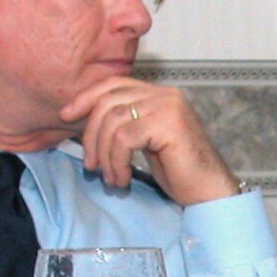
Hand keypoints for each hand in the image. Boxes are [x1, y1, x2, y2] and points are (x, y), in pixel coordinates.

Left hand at [60, 78, 239, 205]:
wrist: (209, 192)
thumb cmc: (179, 171)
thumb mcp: (145, 141)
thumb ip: (125, 123)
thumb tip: (85, 119)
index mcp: (159, 94)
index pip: (114, 84)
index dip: (86, 97)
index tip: (67, 116)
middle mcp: (165, 95)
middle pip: (108, 101)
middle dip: (91, 134)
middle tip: (90, 164)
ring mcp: (168, 107)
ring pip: (113, 121)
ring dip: (105, 154)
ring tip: (110, 177)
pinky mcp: (168, 124)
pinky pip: (124, 139)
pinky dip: (117, 162)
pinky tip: (123, 179)